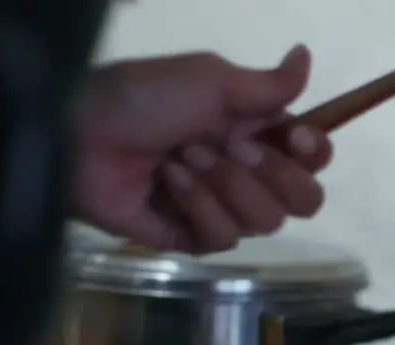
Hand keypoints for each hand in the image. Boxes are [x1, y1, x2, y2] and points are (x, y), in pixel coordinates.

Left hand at [72, 46, 332, 253]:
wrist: (81, 134)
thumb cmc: (143, 98)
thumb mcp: (210, 80)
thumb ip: (268, 84)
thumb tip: (306, 56)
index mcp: (255, 133)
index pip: (313, 160)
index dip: (311, 154)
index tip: (290, 137)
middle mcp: (246, 174)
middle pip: (303, 201)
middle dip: (272, 175)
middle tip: (231, 148)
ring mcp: (219, 209)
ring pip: (264, 223)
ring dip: (224, 186)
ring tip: (181, 159)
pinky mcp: (190, 237)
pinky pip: (221, 238)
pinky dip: (196, 206)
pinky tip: (166, 184)